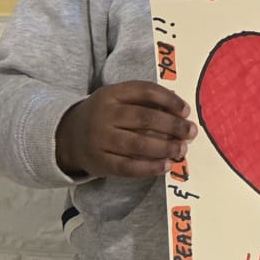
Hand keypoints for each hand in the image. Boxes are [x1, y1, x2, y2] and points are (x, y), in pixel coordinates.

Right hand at [55, 82, 196, 179]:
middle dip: (172, 126)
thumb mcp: (116, 99)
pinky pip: (129, 167)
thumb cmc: (103, 116)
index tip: (186, 110)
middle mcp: (104, 115)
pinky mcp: (100, 162)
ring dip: (165, 147)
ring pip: (138, 144)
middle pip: (145, 118)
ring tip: (182, 150)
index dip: (169, 100)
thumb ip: (143, 99)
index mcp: (111, 93)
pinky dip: (150, 167)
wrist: (68, 136)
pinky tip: (166, 166)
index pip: (145, 91)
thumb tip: (178, 106)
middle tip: (190, 132)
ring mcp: (100, 139)